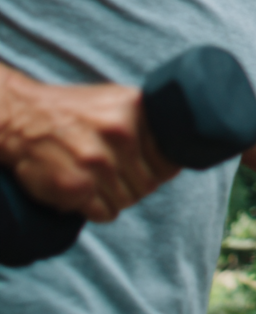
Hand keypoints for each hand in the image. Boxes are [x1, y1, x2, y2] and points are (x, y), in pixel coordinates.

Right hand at [0, 76, 178, 221]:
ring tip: (100, 184)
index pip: (171, 156)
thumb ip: (145, 118)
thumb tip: (179, 142)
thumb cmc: (71, 110)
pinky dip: (100, 211)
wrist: (19, 116)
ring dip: (117, 199)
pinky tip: (88, 196)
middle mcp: (121, 134)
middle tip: (120, 179)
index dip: (164, 169)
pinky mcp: (76, 186)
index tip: (153, 169)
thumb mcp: (115, 99)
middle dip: (138, 186)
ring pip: (128, 200)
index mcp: (136, 109)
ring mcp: (99, 162)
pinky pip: (106, 213)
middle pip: (150, 183)